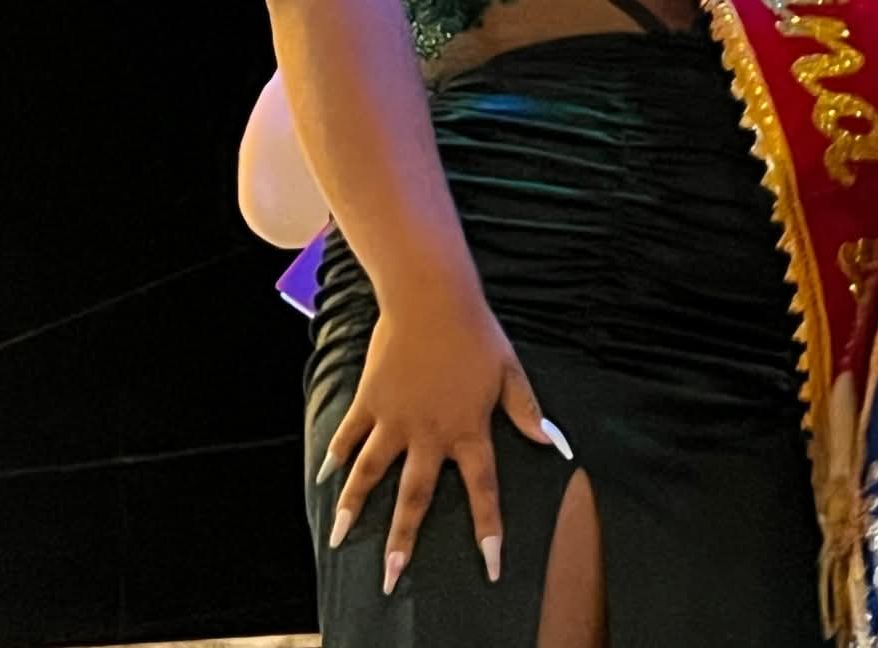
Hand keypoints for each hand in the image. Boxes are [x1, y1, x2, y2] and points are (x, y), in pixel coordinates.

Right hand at [317, 294, 569, 593]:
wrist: (432, 299)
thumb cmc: (477, 333)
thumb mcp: (510, 371)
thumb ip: (527, 410)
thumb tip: (551, 442)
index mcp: (468, 430)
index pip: (483, 489)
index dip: (488, 529)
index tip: (491, 565)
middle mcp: (429, 433)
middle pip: (414, 497)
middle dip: (402, 541)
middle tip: (388, 578)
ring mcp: (394, 419)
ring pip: (371, 474)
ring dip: (353, 507)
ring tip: (338, 538)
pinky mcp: (370, 400)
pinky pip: (350, 435)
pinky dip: (337, 455)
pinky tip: (326, 476)